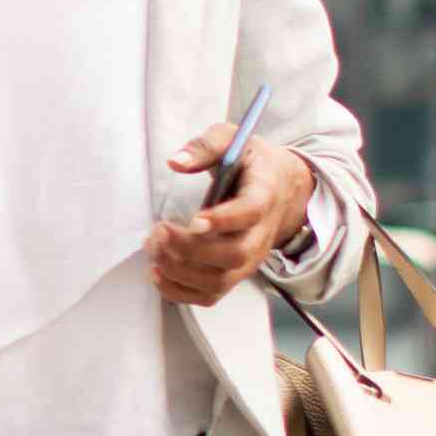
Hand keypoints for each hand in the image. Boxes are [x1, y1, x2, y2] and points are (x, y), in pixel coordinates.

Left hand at [150, 137, 311, 304]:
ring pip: (220, 281)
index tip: (193, 220)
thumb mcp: (233, 140)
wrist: (282, 191)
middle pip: (234, 254)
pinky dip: (180, 291)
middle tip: (160, 231)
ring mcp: (250, 258)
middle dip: (190, 249)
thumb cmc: (252, 164)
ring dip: (179, 272)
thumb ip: (206, 146)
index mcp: (264, 195)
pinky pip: (210, 295)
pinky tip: (157, 272)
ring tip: (154, 248)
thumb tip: (176, 162)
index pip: (249, 213)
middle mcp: (261, 233)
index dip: (222, 220)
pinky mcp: (235, 273)